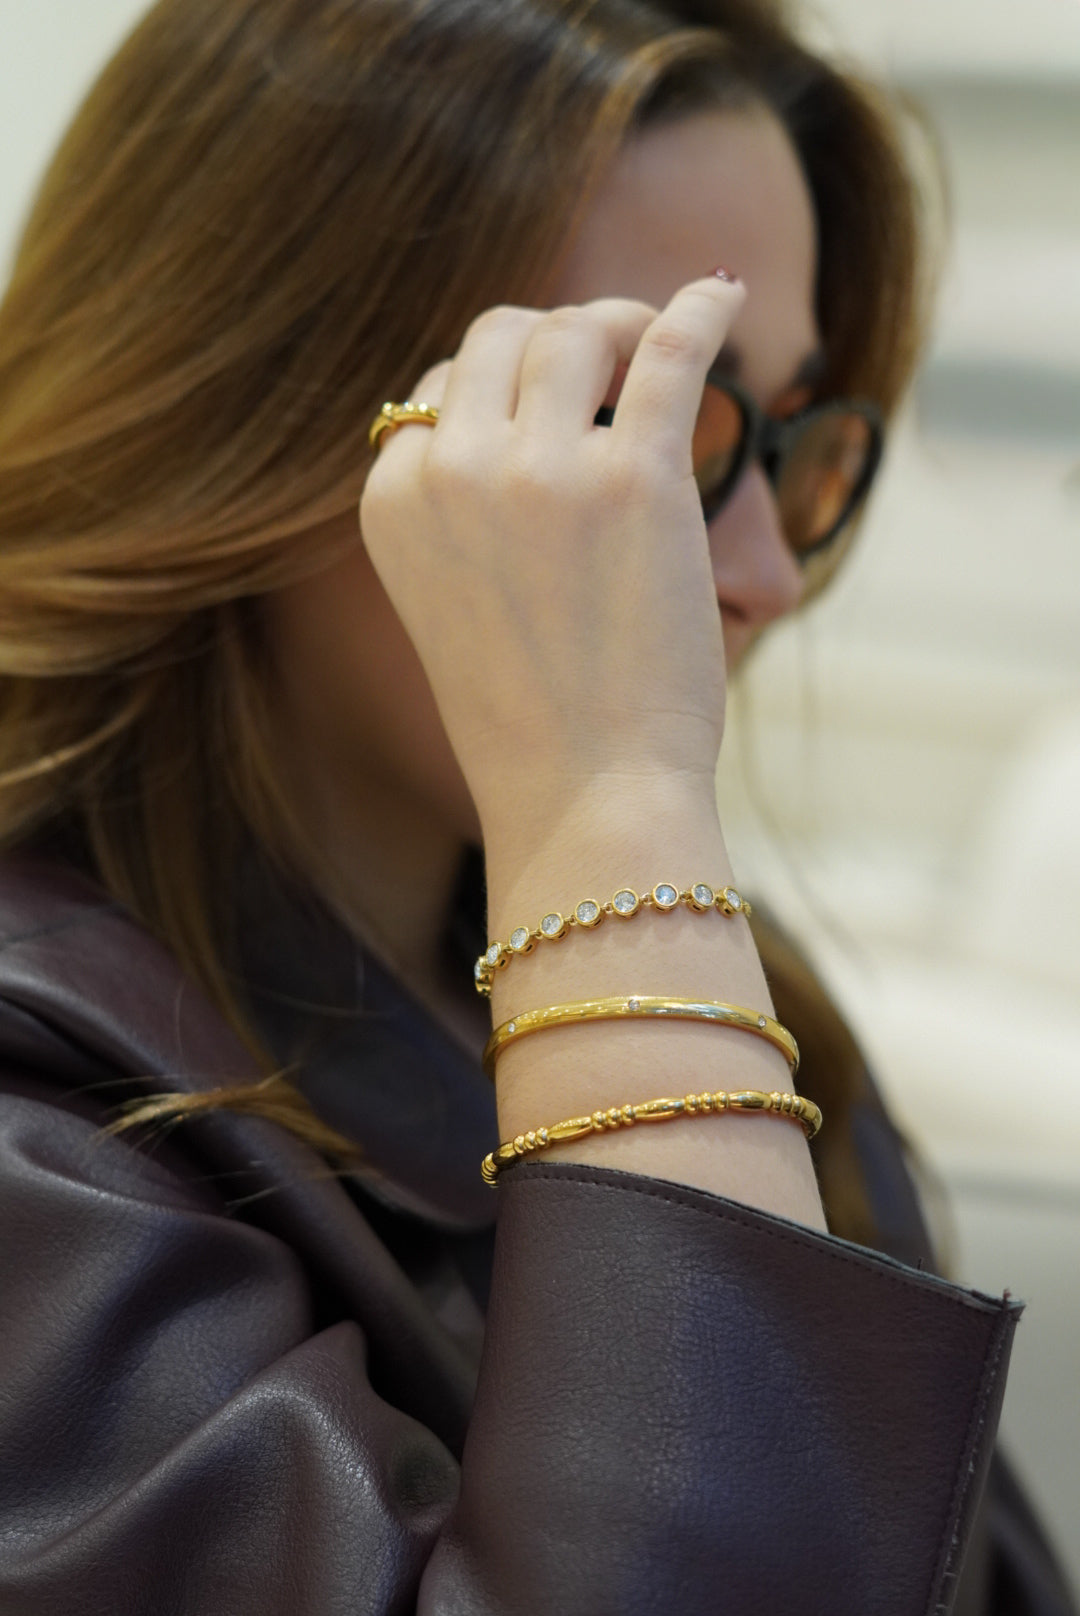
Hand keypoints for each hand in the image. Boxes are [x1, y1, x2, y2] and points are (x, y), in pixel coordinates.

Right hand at [359, 275, 746, 843]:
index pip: (439, 386)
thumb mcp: (450, 600)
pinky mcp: (636, 478)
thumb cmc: (531, 720)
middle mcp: (453, 470)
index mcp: (392, 500)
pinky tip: (726, 293)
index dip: (502, 385)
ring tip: (659, 354)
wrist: (585, 799)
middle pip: (503, 335)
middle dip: (558, 339)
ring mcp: (542, 469)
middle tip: (612, 369)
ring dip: (622, 325)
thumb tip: (526, 420)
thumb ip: (461, 510)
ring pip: (578, 327)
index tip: (554, 408)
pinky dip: (702, 307)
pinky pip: (672, 349)